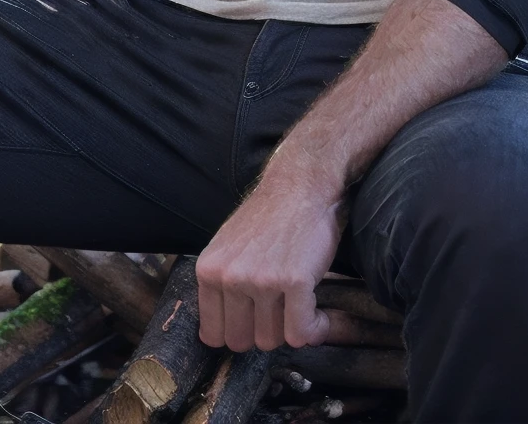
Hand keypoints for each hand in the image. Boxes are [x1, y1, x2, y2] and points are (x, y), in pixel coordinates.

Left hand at [196, 170, 342, 351]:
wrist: (302, 185)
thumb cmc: (268, 218)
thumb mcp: (227, 247)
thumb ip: (218, 286)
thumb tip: (211, 337)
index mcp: (209, 270)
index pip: (213, 334)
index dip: (237, 332)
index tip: (254, 322)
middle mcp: (230, 277)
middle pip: (243, 342)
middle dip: (263, 332)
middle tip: (280, 309)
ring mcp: (262, 280)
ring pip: (273, 340)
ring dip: (291, 328)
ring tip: (299, 303)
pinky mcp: (294, 281)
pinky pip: (302, 334)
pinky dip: (315, 330)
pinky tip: (319, 314)